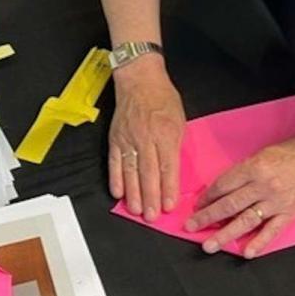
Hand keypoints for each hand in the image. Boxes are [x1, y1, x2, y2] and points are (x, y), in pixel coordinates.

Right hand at [109, 55, 184, 221]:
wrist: (139, 79)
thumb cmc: (163, 98)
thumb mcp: (180, 120)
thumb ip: (176, 146)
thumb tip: (173, 172)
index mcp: (166, 134)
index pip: (168, 167)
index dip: (168, 188)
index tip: (170, 205)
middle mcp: (146, 138)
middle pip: (148, 173)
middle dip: (151, 197)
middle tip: (152, 216)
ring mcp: (128, 139)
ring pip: (130, 171)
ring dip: (133, 193)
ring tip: (137, 210)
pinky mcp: (115, 138)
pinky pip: (115, 162)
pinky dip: (115, 178)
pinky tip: (118, 193)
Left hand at [184, 134, 294, 257]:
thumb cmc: (290, 152)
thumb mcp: (261, 154)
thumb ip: (244, 172)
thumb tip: (224, 191)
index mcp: (254, 168)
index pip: (223, 186)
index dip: (208, 197)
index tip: (198, 205)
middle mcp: (263, 186)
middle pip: (229, 205)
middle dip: (207, 217)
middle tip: (191, 227)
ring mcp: (276, 202)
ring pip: (245, 221)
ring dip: (225, 234)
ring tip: (210, 245)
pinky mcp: (289, 212)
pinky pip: (271, 230)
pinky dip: (259, 242)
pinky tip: (246, 252)